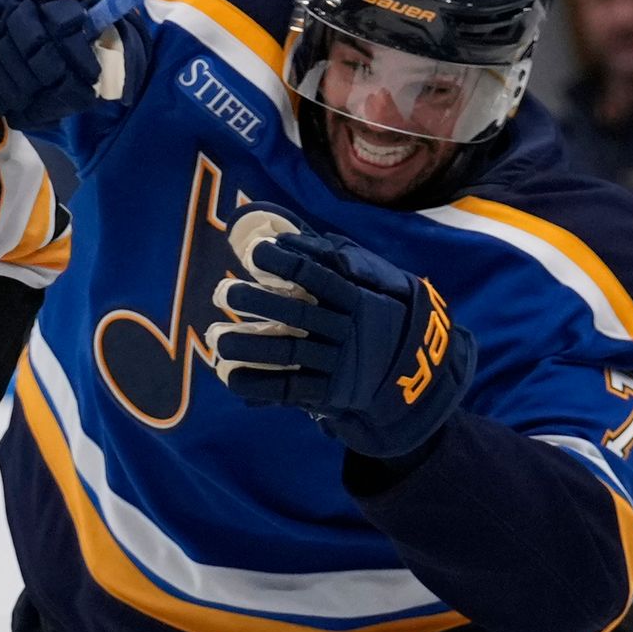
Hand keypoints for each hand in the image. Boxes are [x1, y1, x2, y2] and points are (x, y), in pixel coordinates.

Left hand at [203, 218, 472, 463]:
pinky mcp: (330, 394)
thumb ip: (338, 259)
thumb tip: (289, 237)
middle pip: (298, 315)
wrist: (415, 373)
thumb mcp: (378, 282)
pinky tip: (231, 376)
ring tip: (217, 338)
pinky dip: (260, 386)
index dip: (286, 264)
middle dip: (259, 303)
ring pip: (289, 354)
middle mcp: (349, 332)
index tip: (255, 252)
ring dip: (251, 346)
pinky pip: (291, 391)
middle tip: (223, 291)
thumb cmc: (383, 315)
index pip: (319, 278)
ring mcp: (339, 365)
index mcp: (359, 299)